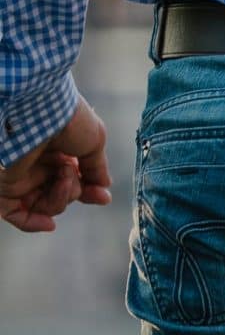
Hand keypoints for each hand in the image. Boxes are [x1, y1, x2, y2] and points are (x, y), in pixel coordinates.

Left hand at [0, 99, 112, 235]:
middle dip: (75, 192)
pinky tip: (49, 224)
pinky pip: (16, 214)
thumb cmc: (68, 120)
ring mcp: (21, 174)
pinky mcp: (5, 185)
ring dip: (62, 197)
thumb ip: (96, 167)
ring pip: (45, 205)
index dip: (89, 191)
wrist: (41, 110)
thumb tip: (103, 187)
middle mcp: (38, 162)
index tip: (102, 197)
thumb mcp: (93, 142)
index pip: (74, 179)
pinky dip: (32, 222)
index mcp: (57, 149)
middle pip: (62, 194)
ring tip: (63, 177)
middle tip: (74, 174)